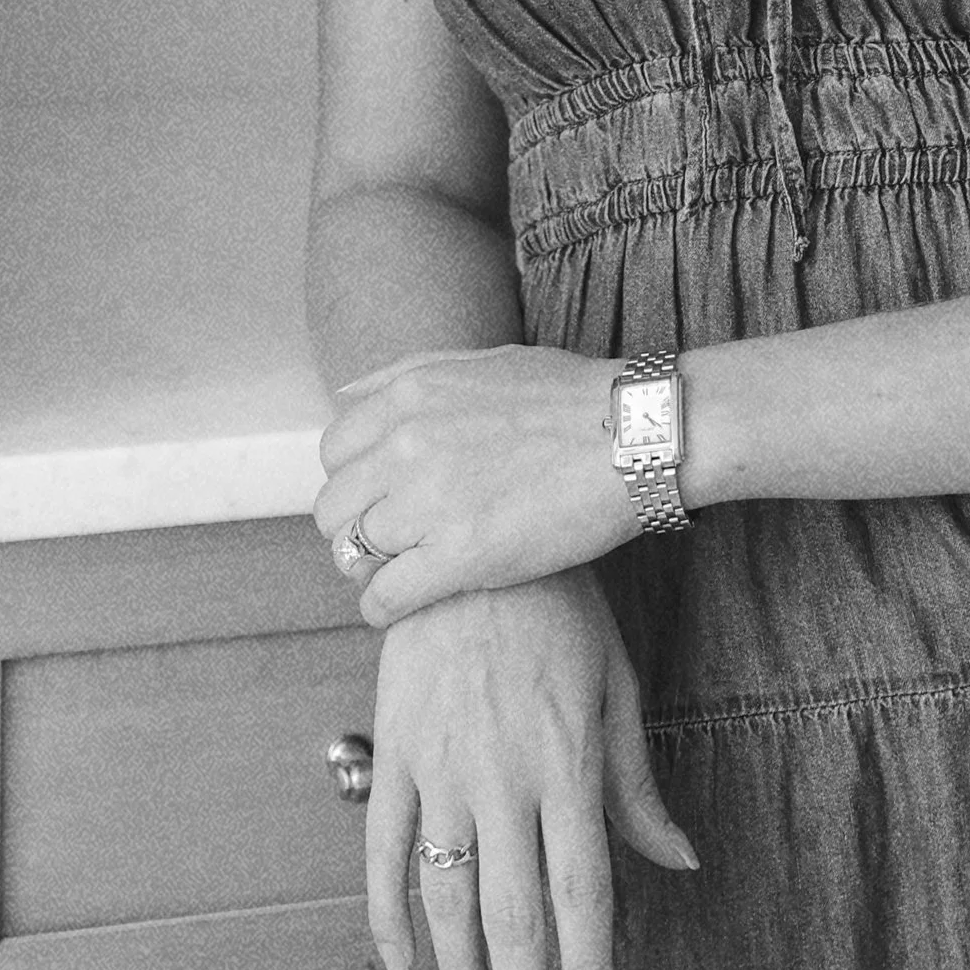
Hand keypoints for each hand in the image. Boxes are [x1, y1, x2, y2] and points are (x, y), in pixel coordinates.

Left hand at [316, 344, 635, 620]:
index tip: (377, 498)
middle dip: (354, 528)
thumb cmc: (570, 397)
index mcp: (409, 395)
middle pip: (335, 507)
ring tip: (402, 572)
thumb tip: (346, 396)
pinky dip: (383, 609)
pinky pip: (385, 597)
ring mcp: (430, 501)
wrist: (635, 435)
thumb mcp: (481, 361)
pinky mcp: (461, 556)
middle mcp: (406, 444)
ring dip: (371, 569)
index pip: (334, 452)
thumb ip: (407, 375)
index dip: (354, 481)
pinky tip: (405, 606)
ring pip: (354, 554)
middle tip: (387, 542)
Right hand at [364, 573, 699, 969]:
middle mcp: (503, 779)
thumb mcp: (617, 686)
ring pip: (448, 903)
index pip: (581, 897)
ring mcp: (442, 769)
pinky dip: (388, 916)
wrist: (476, 535)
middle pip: (515, 921)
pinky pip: (383, 851)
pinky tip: (406, 966)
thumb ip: (637, 783)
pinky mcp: (397, 752)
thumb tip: (680, 861)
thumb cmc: (561, 609)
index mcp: (567, 766)